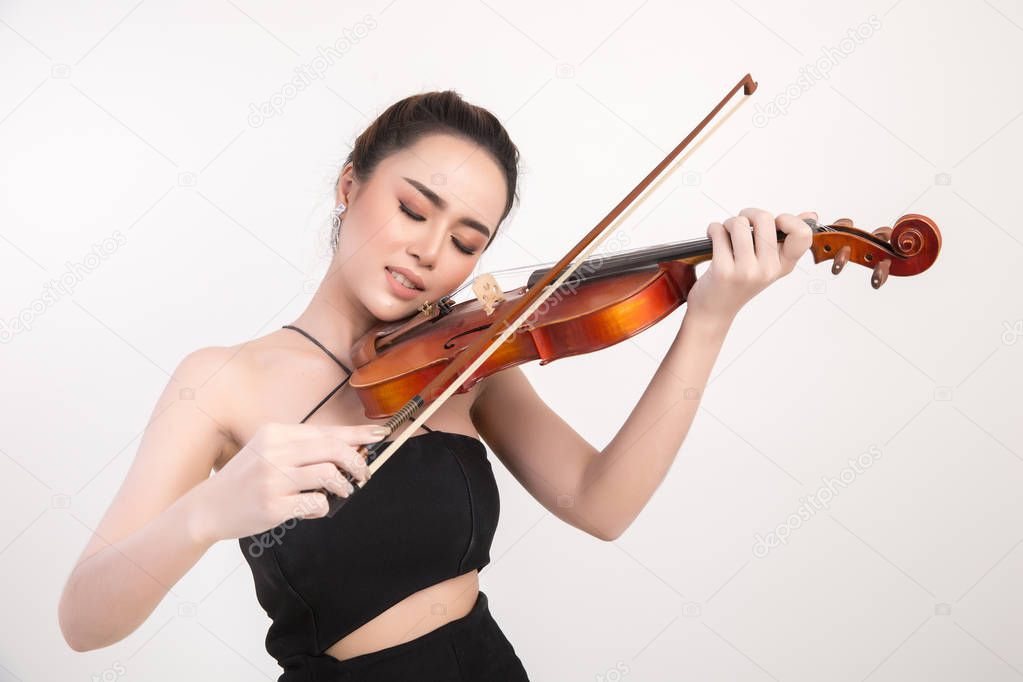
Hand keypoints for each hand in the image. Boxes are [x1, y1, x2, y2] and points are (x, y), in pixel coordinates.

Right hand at [193, 422, 387, 541]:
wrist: (208, 507)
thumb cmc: (247, 479)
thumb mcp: (269, 451)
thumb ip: (304, 448)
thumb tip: (350, 448)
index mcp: (276, 433)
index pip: (327, 431)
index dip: (358, 434)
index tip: (380, 435)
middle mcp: (275, 451)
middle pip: (333, 449)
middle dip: (357, 462)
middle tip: (363, 474)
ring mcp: (273, 478)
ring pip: (328, 475)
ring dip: (343, 486)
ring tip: (342, 491)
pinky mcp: (273, 505)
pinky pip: (315, 504)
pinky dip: (322, 507)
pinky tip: (314, 507)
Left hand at [685, 208, 814, 323]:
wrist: (716, 309)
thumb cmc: (741, 281)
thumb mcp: (769, 264)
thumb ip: (787, 239)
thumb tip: (810, 215)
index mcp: (785, 265)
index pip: (803, 234)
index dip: (789, 219)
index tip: (775, 222)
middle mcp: (768, 269)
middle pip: (764, 218)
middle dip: (748, 214)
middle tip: (741, 224)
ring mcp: (746, 271)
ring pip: (738, 223)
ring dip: (729, 222)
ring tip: (726, 233)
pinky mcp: (723, 270)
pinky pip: (718, 231)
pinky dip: (713, 229)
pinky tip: (713, 238)